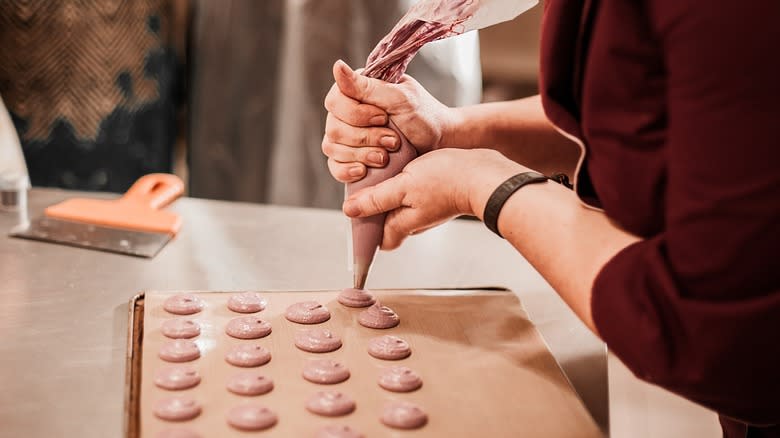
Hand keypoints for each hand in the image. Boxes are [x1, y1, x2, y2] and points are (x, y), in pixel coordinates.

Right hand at [322, 60, 454, 182]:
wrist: (438, 143)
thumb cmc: (423, 116)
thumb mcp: (400, 98)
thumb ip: (367, 86)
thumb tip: (336, 66)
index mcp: (356, 91)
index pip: (334, 101)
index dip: (356, 114)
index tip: (383, 117)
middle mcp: (346, 113)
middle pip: (334, 128)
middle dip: (365, 138)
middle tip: (393, 140)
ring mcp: (347, 137)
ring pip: (332, 148)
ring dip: (361, 154)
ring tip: (386, 157)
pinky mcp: (351, 158)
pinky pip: (334, 167)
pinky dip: (347, 170)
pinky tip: (363, 171)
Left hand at [342, 148, 526, 248]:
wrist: (483, 174)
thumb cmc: (447, 180)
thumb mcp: (404, 186)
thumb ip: (377, 199)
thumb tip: (350, 210)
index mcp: (403, 225)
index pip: (377, 240)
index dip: (364, 231)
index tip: (355, 212)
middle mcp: (415, 222)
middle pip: (386, 223)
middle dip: (374, 208)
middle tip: (366, 185)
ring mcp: (426, 211)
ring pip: (399, 207)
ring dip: (389, 193)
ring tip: (384, 173)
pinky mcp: (435, 197)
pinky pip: (412, 195)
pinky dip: (404, 185)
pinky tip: (403, 168)